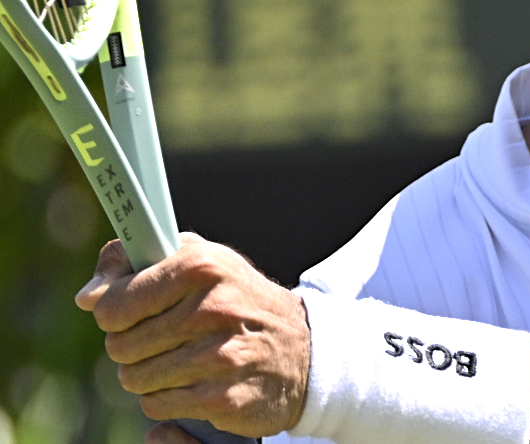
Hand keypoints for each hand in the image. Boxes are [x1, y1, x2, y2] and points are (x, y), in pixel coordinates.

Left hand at [75, 234, 310, 437]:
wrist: (303, 349)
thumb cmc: (238, 299)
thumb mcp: (200, 260)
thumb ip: (137, 262)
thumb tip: (87, 296)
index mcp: (201, 267)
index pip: (113, 305)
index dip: (114, 312)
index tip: (129, 313)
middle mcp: (213, 309)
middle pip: (121, 346)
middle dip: (132, 346)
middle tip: (161, 339)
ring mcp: (219, 357)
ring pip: (135, 379)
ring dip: (149, 374)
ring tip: (179, 360)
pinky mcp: (223, 398)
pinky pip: (158, 407)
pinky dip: (167, 399)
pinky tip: (193, 382)